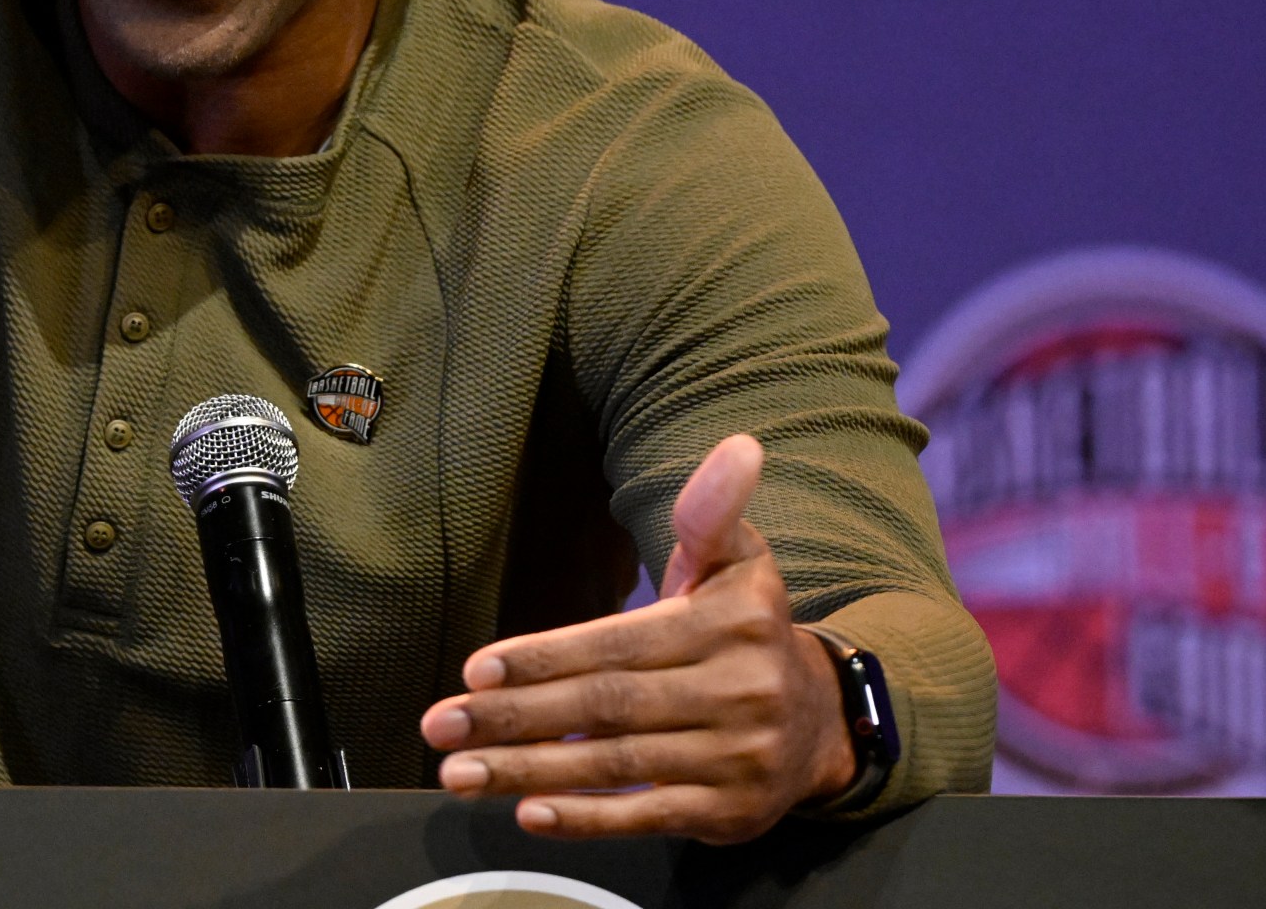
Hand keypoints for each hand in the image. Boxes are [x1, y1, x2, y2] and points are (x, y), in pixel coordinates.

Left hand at [417, 434, 856, 842]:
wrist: (824, 720)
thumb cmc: (748, 632)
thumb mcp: (739, 563)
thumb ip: (714, 512)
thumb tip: (739, 446)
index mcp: (732, 624)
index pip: (619, 643)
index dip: (544, 658)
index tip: (474, 671)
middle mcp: (739, 692)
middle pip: (607, 707)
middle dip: (514, 718)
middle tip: (441, 725)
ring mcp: (737, 758)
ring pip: (616, 766)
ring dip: (528, 772)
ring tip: (458, 772)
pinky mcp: (731, 812)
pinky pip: (647, 816)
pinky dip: (585, 819)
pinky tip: (528, 812)